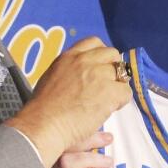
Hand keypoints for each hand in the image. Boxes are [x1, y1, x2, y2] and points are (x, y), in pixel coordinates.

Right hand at [5, 37, 130, 167]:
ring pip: (121, 73)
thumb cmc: (42, 110)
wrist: (43, 124)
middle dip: (114, 68)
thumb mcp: (50, 79)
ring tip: (107, 101)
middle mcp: (84, 61)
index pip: (94, 42)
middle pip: (112, 54)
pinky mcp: (108, 91)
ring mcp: (97, 74)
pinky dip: (121, 102)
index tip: (101, 68)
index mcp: (68, 57)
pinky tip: (109, 110)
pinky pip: (126, 92)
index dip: (102, 55)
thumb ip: (67, 74)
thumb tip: (80, 82)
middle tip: (108, 85)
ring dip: (117, 87)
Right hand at [49, 131, 112, 167]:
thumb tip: (108, 135)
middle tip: (109, 139)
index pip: (65, 139)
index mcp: (58, 159)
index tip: (103, 130)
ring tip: (108, 162)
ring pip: (66, 163)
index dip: (82, 130)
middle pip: (63, 147)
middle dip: (87, 139)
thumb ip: (93, 155)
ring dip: (91, 158)